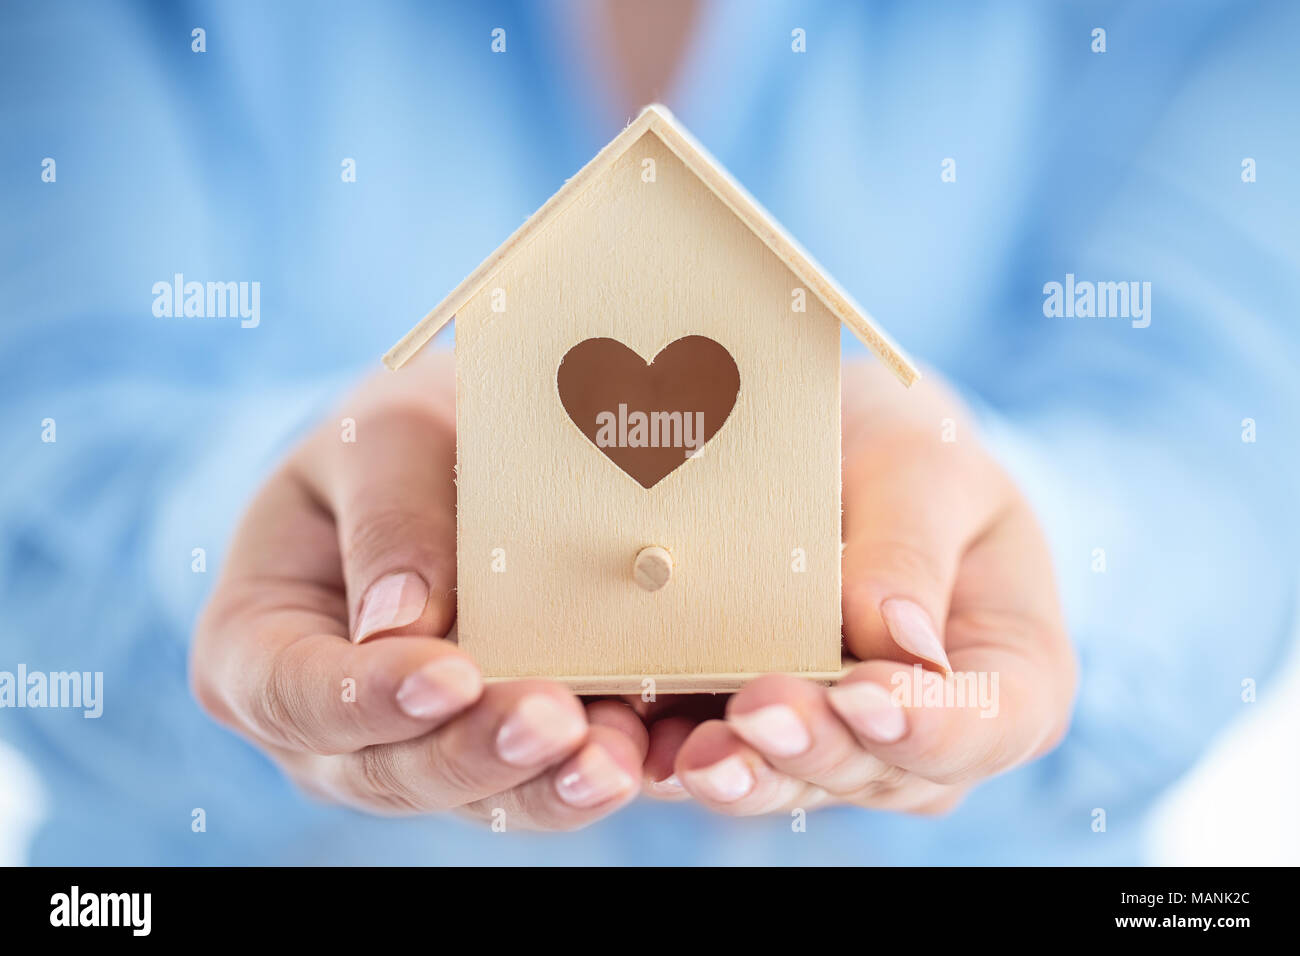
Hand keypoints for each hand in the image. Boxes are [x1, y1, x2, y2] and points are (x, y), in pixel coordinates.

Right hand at [191, 351, 644, 829]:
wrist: (458, 457)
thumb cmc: (398, 441)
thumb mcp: (380, 436)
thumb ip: (386, 514)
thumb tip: (398, 626)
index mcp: (259, 648)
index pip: (296, 692)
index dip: (366, 697)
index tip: (448, 674)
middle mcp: (331, 725)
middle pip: (390, 768)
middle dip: (475, 752)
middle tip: (550, 723)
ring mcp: (414, 749)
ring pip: (475, 796)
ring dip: (544, 784)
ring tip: (610, 762)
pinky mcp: (497, 751)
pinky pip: (539, 780)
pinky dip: (590, 771)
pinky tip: (639, 757)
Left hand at [644, 360, 1076, 814]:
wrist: (843, 457)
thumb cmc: (911, 458)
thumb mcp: (928, 470)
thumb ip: (915, 548)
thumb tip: (900, 640)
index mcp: (1013, 676)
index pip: (988, 722)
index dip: (928, 724)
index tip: (864, 694)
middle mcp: (933, 734)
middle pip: (881, 768)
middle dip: (814, 746)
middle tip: (757, 711)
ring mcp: (847, 746)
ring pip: (800, 782)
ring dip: (746, 773)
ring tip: (696, 755)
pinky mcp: (766, 737)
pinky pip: (733, 762)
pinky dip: (686, 763)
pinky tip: (648, 754)